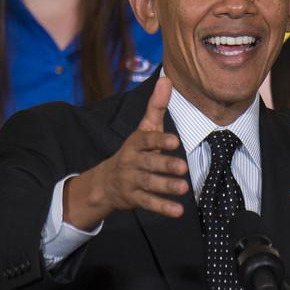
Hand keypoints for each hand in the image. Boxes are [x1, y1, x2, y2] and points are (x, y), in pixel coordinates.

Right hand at [63, 76, 190, 228]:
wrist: (106, 181)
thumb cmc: (134, 150)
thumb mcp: (144, 128)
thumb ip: (157, 106)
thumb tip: (167, 78)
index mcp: (136, 143)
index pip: (146, 140)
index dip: (159, 140)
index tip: (174, 141)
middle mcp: (132, 161)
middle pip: (149, 163)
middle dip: (164, 165)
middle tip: (183, 167)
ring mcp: (132, 181)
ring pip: (149, 184)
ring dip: (166, 186)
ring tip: (183, 187)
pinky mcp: (135, 198)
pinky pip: (149, 203)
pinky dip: (163, 208)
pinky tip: (178, 210)